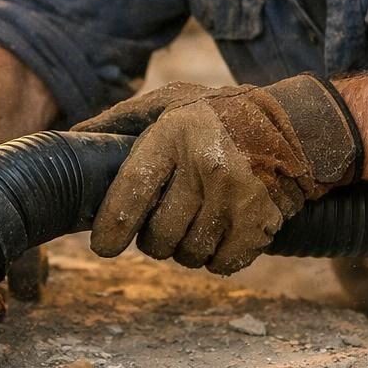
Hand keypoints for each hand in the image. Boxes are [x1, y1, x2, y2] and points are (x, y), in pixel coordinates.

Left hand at [84, 75, 363, 274]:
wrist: (296, 127)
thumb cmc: (218, 115)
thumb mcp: (168, 103)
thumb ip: (119, 121)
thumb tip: (71, 140)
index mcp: (175, 134)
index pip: (131, 194)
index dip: (111, 229)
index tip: (104, 245)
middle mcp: (205, 165)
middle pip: (159, 237)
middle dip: (152, 240)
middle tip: (160, 225)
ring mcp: (237, 197)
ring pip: (188, 255)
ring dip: (183, 250)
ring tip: (191, 224)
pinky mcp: (262, 222)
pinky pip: (222, 264)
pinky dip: (214, 259)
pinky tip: (217, 233)